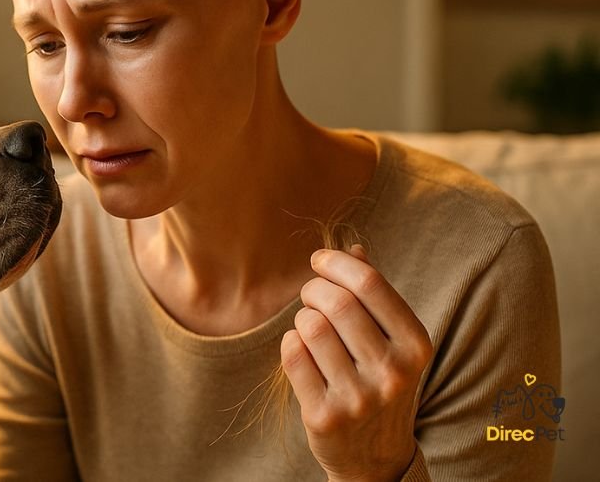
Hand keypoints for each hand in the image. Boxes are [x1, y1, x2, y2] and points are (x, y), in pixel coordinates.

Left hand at [280, 245, 432, 481]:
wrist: (375, 458)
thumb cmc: (380, 382)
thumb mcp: (393, 341)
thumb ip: (375, 295)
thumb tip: (352, 249)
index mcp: (416, 345)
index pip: (369, 283)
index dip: (336, 263)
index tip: (319, 260)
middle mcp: (393, 372)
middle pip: (335, 302)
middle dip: (313, 289)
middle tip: (310, 296)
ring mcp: (359, 397)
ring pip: (309, 326)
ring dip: (301, 318)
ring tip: (310, 329)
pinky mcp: (324, 416)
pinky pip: (291, 354)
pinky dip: (290, 343)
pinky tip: (301, 352)